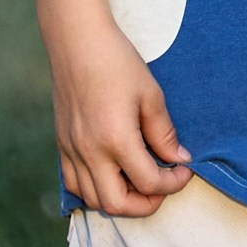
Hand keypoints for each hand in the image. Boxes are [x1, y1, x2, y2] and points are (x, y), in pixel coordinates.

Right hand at [48, 10, 192, 213]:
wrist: (77, 42)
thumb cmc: (117, 63)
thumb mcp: (151, 95)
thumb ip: (164, 134)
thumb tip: (178, 160)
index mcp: (116, 140)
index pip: (149, 182)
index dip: (173, 183)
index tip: (184, 169)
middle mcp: (89, 152)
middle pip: (117, 205)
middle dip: (146, 204)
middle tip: (163, 186)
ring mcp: (71, 151)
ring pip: (92, 199)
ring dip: (120, 200)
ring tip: (139, 182)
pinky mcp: (61, 145)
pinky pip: (73, 184)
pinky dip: (94, 189)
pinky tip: (112, 174)